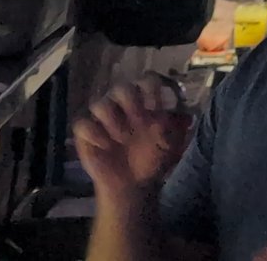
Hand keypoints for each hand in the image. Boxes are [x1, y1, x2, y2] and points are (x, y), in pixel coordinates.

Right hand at [73, 78, 193, 201]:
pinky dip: (94, 133)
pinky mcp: (85, 135)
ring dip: (112, 118)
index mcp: (144, 103)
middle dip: (131, 102)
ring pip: (98, 103)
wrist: (133, 185)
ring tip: (123, 138)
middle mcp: (122, 107)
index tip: (157, 106)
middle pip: (120, 87)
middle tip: (139, 122)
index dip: (151, 88)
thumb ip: (177, 128)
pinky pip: (82, 124)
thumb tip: (184, 116)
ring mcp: (101, 120)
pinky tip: (106, 146)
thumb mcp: (172, 145)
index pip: (146, 81)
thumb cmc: (153, 159)